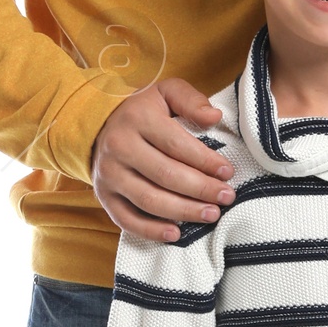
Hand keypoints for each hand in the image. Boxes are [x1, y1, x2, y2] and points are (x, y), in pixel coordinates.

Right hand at [91, 78, 233, 240]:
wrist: (99, 126)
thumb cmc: (143, 111)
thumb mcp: (165, 93)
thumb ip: (191, 100)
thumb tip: (214, 117)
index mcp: (137, 119)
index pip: (176, 145)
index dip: (205, 161)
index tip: (228, 172)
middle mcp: (119, 147)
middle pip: (165, 175)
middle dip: (200, 189)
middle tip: (226, 197)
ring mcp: (109, 174)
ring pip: (149, 200)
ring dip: (184, 211)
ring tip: (211, 214)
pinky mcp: (104, 196)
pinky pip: (127, 219)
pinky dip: (152, 231)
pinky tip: (177, 234)